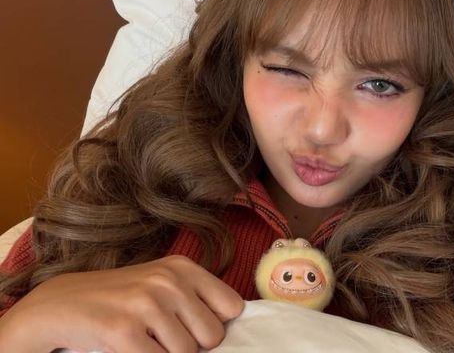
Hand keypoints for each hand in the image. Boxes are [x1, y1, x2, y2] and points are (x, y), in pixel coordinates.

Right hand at [0, 255, 243, 351]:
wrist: (61, 304)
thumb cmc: (122, 299)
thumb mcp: (162, 284)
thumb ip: (197, 300)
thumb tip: (233, 329)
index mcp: (182, 267)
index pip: (232, 306)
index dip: (215, 323)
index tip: (193, 326)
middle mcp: (168, 281)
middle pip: (213, 336)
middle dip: (193, 345)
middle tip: (163, 337)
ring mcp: (146, 304)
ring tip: (144, 339)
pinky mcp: (123, 331)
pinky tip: (130, 348)